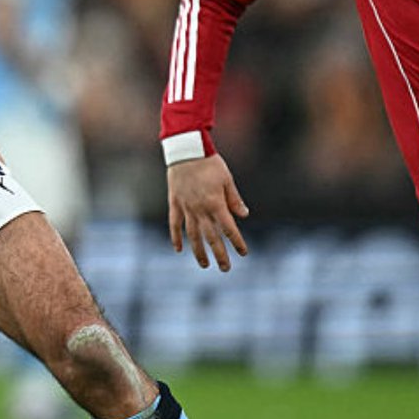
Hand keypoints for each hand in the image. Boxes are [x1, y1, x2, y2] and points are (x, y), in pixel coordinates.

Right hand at [167, 153, 249, 271]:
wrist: (186, 150)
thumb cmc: (209, 163)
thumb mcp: (227, 179)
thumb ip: (234, 199)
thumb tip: (244, 216)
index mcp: (216, 203)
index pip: (229, 229)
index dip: (237, 242)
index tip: (243, 253)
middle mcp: (200, 209)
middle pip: (211, 237)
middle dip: (220, 254)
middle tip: (225, 268)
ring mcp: (186, 207)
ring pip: (192, 235)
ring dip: (199, 251)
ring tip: (204, 264)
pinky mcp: (175, 203)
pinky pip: (174, 224)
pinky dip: (176, 237)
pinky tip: (178, 249)